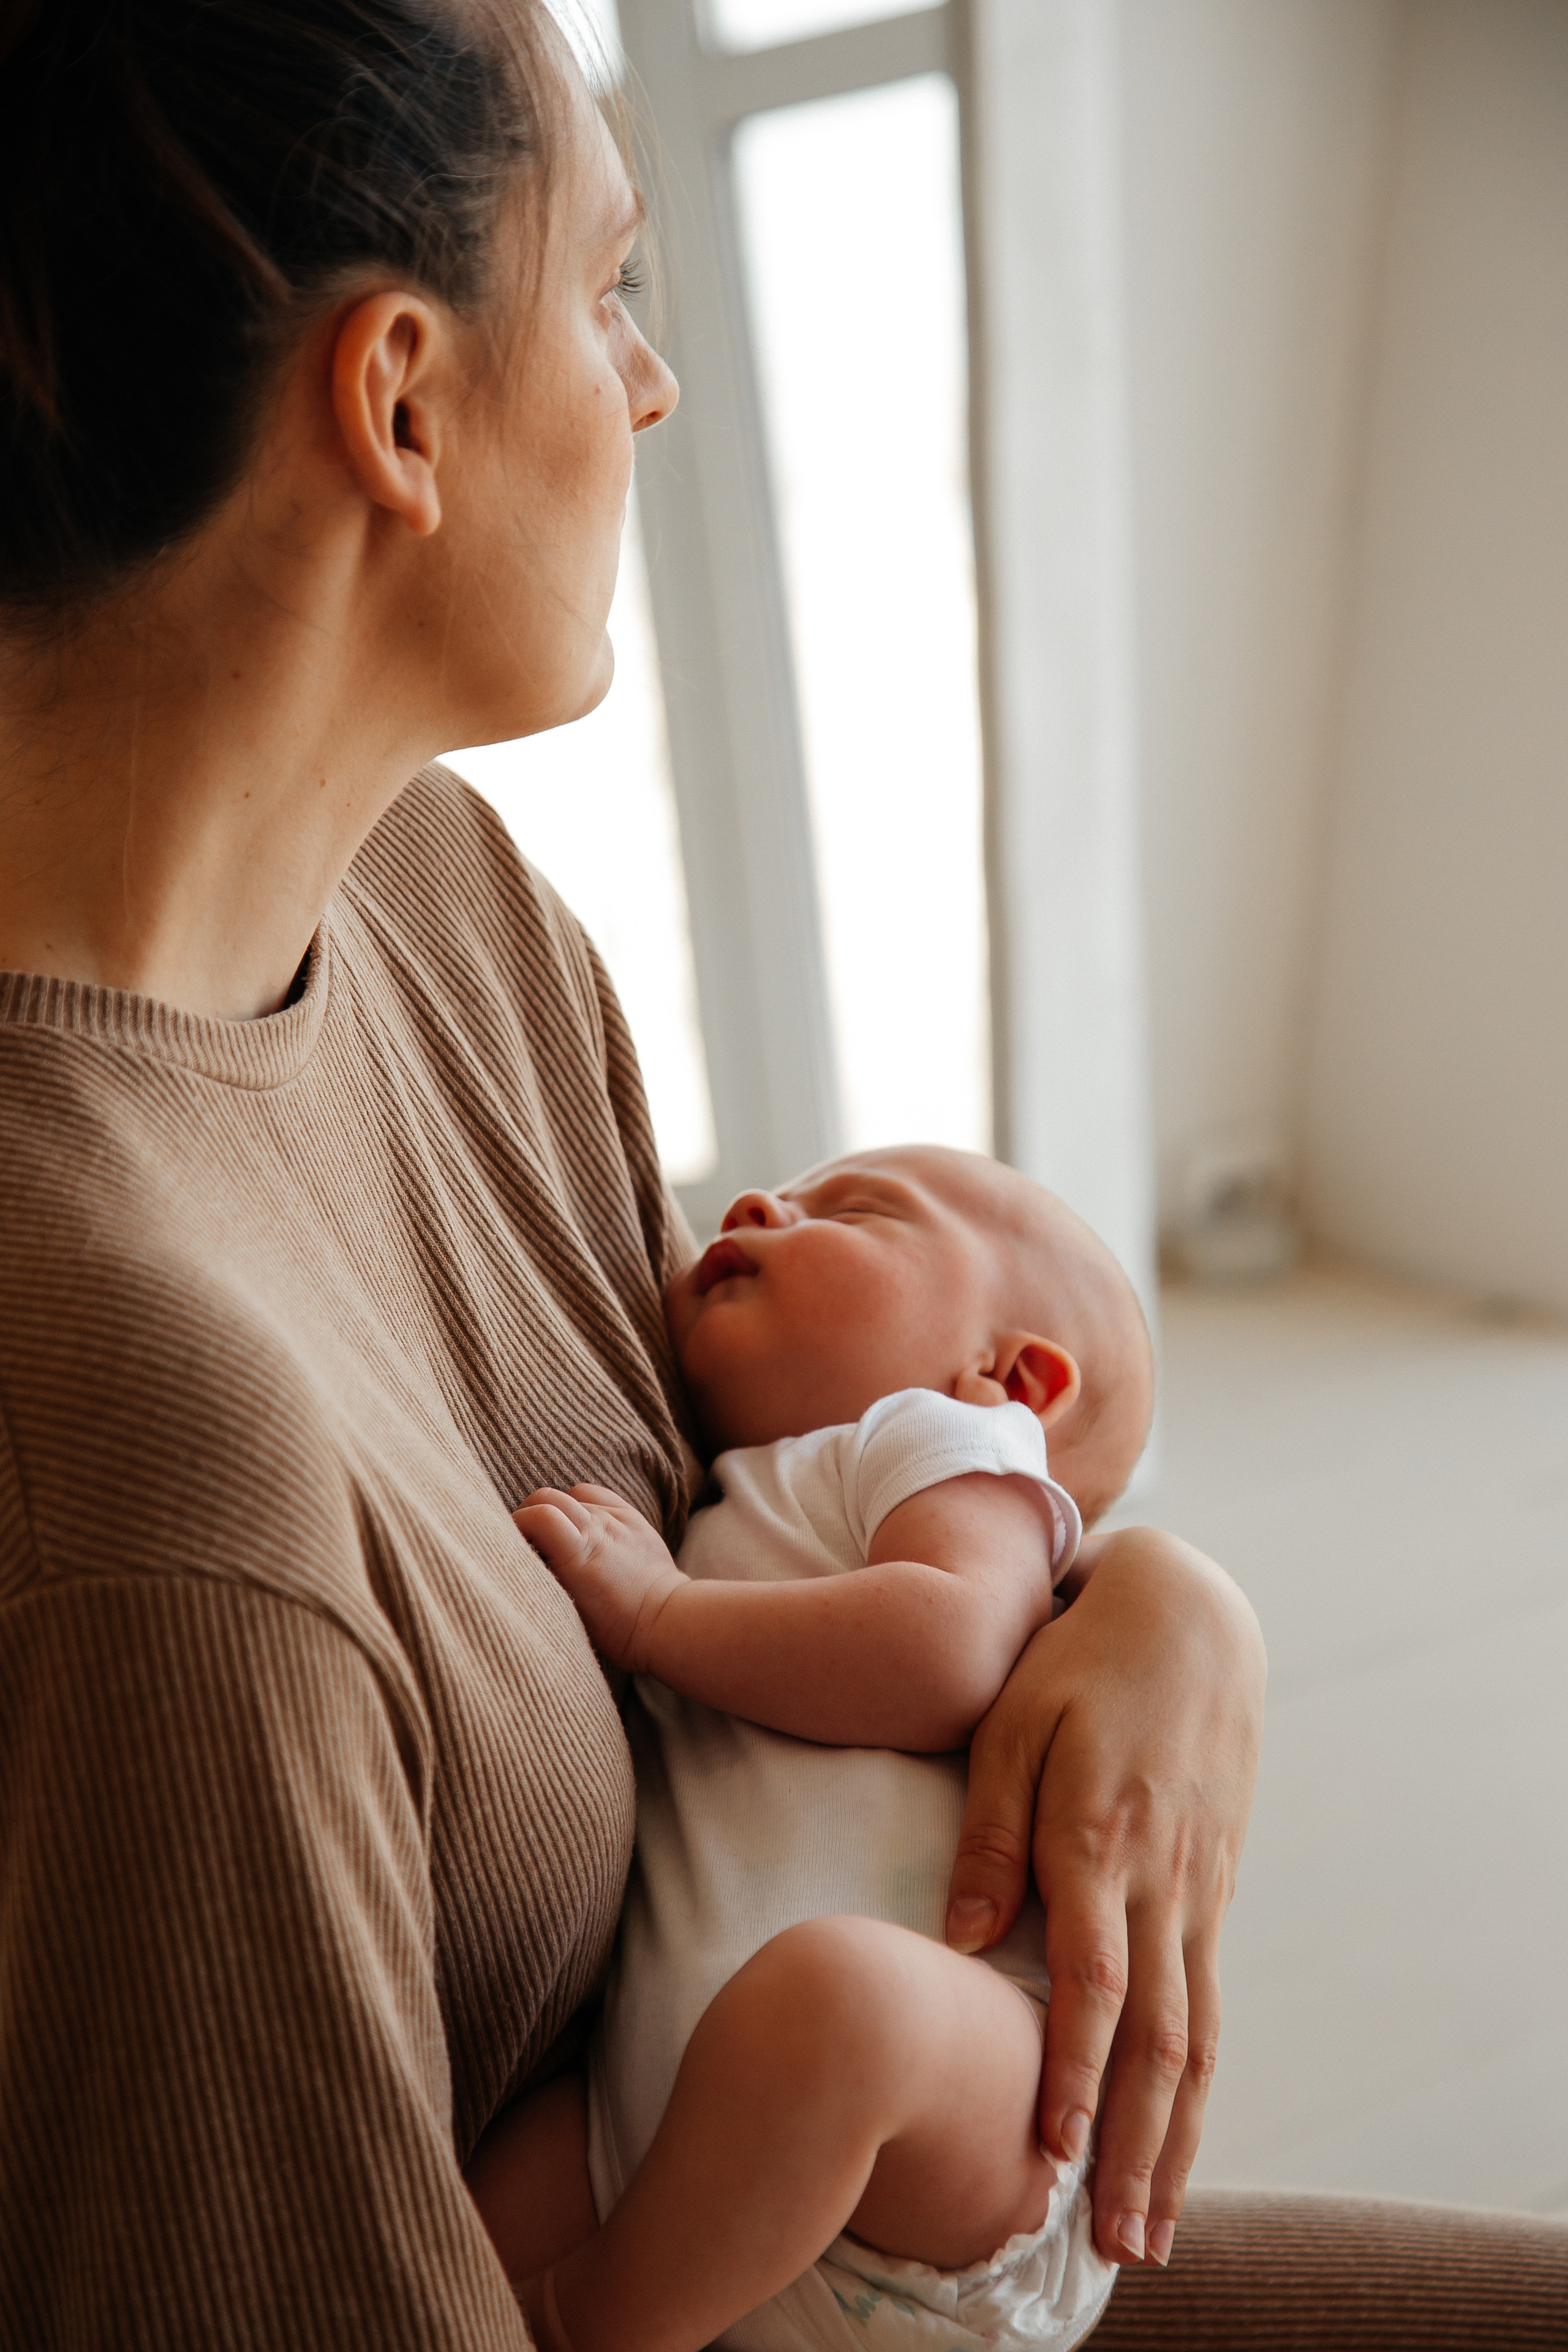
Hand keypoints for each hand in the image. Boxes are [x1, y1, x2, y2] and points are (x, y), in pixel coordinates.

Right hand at [513, 1484, 685, 1672]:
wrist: (665, 1621)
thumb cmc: (615, 1628)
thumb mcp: (568, 1610)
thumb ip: (545, 1578)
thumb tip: (522, 1559)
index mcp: (580, 1553)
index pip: (537, 1515)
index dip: (515, 1523)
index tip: (508, 1541)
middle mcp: (599, 1528)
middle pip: (548, 1497)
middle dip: (529, 1512)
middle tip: (525, 1538)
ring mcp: (618, 1519)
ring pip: (572, 1495)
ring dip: (555, 1509)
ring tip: (555, 1534)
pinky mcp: (633, 1517)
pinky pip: (597, 1495)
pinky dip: (581, 1504)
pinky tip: (581, 1524)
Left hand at [945, 1526, 1264, 2270]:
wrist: (1189, 1614)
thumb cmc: (1076, 1667)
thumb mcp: (1013, 1727)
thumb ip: (990, 1835)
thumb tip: (961, 1942)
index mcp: (1104, 1840)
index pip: (1095, 1983)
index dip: (1073, 2074)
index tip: (1052, 2157)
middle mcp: (1163, 1880)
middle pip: (1160, 2041)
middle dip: (1137, 2151)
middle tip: (1117, 2247)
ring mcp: (1200, 1888)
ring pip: (1197, 2038)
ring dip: (1176, 2139)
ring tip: (1153, 2228)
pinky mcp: (1216, 1888)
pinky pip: (1210, 2003)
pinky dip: (1197, 2082)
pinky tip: (1180, 2132)